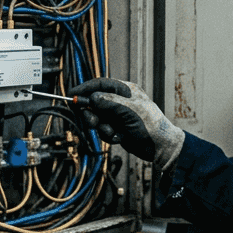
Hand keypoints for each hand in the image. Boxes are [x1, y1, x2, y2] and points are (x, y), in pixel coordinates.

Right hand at [69, 78, 183, 171]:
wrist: (160, 147)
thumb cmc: (151, 125)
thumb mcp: (130, 111)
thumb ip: (110, 102)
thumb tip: (93, 97)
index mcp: (126, 90)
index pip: (100, 84)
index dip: (85, 89)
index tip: (72, 95)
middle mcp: (120, 101)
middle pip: (95, 102)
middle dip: (92, 113)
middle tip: (92, 122)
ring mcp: (118, 115)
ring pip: (97, 118)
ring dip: (102, 127)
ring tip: (112, 132)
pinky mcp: (116, 128)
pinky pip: (103, 129)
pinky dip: (108, 135)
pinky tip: (119, 138)